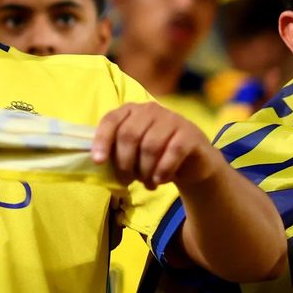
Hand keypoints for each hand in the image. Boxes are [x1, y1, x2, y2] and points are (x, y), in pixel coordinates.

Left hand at [91, 102, 221, 189]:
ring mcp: (172, 119)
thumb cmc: (156, 156)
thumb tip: (98, 161)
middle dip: (124, 162)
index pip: (111, 120)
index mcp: (132, 111)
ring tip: (146, 182)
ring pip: (150, 146)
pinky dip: (163, 171)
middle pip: (129, 135)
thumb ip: (117, 150)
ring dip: (145, 171)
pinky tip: (159, 180)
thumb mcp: (134, 151)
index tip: (98, 161)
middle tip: (127, 180)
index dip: (102, 140)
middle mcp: (151, 110)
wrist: (193, 162)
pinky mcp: (190, 134)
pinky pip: (172, 152)